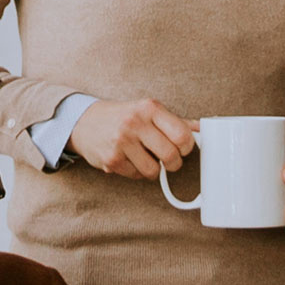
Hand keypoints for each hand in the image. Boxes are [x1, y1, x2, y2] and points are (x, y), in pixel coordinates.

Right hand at [70, 98, 196, 180]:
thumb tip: (201, 129)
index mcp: (149, 108)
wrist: (83, 122)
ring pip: (154, 170)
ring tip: (146, 158)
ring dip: (154, 170)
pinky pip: (137, 176)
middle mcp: (135, 122)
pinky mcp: (112, 159)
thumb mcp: (148, 111)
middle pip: (171, 156)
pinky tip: (130, 160)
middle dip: (174, 163)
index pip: (182, 134)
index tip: (182, 149)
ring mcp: (122, 142)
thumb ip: (175, 121)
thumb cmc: (122, 116)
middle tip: (169, 160)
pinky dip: (137, 172)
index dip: (187, 147)